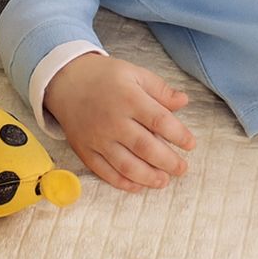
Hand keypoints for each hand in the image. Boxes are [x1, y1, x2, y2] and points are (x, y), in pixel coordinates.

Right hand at [44, 52, 195, 191]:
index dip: (178, 135)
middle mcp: (113, 121)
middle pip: (145, 147)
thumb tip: (184, 101)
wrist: (66, 81)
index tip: (191, 144)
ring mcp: (98, 138)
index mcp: (129, 98)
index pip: (159, 120)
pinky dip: (123, 183)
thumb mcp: (134, 73)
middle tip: (182, 169)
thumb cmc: (105, 76)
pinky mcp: (85, 151)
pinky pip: (105, 172)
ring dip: (148, 177)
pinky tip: (138, 185)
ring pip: (126, 165)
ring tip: (163, 181)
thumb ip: (160, 89)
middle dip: (168, 161)